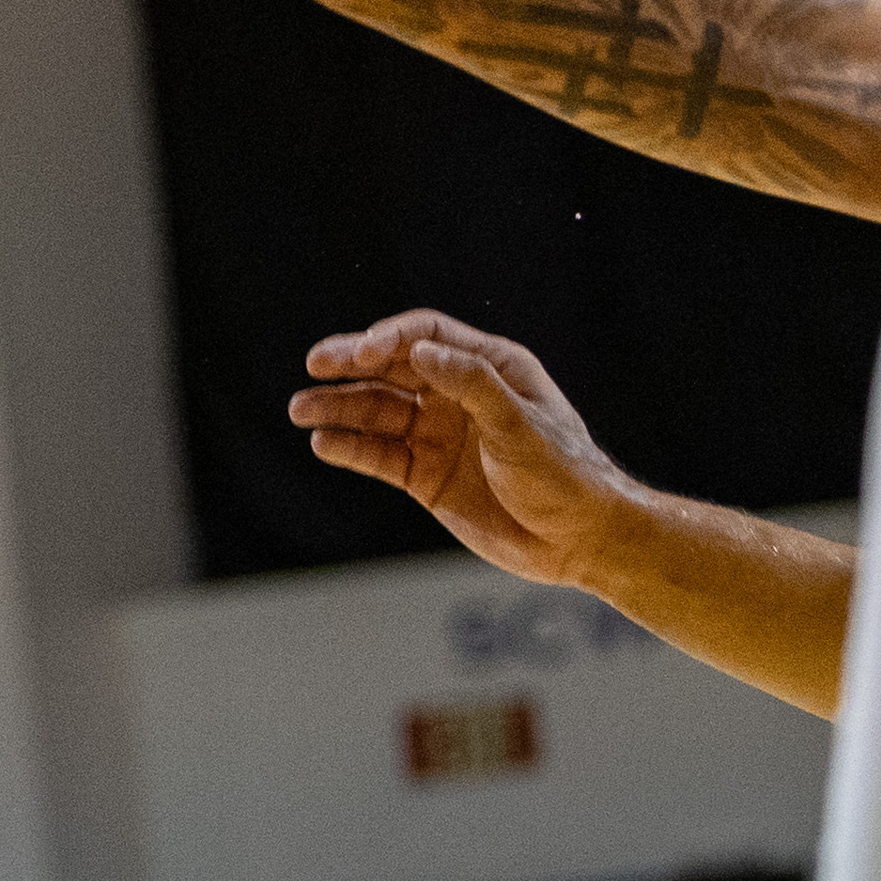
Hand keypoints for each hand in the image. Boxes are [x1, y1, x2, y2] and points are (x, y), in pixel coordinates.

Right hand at [285, 311, 637, 586]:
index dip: (389, 339)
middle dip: (351, 365)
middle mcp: (455, 395)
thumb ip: (472, 386)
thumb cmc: (565, 475)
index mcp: (488, 367)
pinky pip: (379, 456)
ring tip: (300, 409)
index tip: (361, 355)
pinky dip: (350, 448)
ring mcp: (437, 435)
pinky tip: (323, 443)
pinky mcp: (425, 476)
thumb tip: (420, 351)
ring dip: (338, 407)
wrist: (580, 542)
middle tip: (315, 364)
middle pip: (391, 369)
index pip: (426, 338)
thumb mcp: (522, 426)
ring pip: (376, 412)